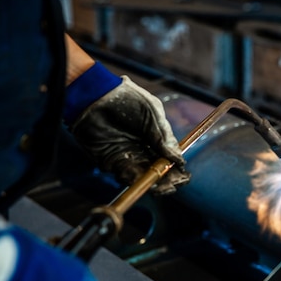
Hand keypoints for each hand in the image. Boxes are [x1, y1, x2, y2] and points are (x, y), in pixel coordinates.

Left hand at [69, 74, 190, 194]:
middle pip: (156, 170)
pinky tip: (142, 179)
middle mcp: (141, 148)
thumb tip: (179, 160)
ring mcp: (126, 155)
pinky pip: (124, 173)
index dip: (176, 168)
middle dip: (166, 180)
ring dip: (151, 183)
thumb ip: (163, 137)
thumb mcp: (152, 114)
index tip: (184, 176)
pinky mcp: (109, 160)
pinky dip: (134, 179)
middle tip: (172, 185)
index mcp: (154, 137)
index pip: (168, 158)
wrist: (96, 94)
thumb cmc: (126, 97)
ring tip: (160, 186)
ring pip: (142, 175)